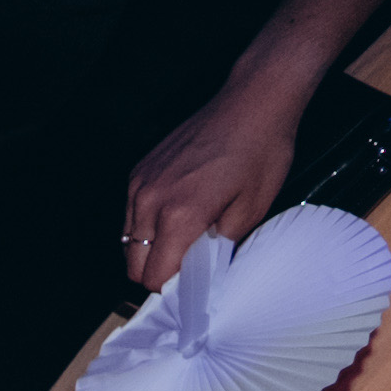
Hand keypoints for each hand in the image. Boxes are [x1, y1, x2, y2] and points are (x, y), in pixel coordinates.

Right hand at [119, 68, 312, 286]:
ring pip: (129, 241)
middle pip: (133, 264)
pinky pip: (132, 214)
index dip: (172, 288)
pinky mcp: (139, 171)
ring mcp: (140, 183)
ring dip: (150, 248)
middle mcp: (150, 200)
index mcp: (180, 215)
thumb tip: (204, 270)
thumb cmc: (261, 150)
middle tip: (187, 267)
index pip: (154, 277)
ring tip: (182, 238)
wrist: (252, 101)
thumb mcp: (253, 210)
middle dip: (156, 272)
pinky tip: (175, 214)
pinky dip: (147, 224)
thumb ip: (220, 246)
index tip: (190, 287)